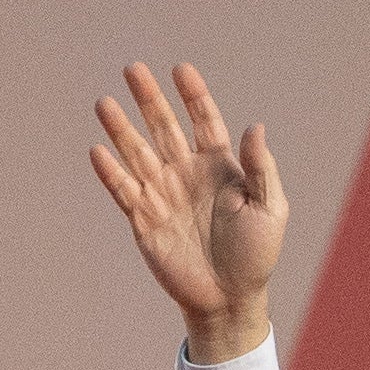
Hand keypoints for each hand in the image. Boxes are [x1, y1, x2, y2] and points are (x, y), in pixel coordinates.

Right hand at [88, 62, 285, 361]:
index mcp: (219, 166)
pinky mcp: (144, 220)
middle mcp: (186, 173)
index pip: (203, 120)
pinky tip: (99, 151)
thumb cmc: (256, 255)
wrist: (230, 300)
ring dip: (121, 128)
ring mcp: (163, 194)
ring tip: (104, 103)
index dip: (193, 95)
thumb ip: (262, 169)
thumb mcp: (270, 210)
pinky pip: (124, 191)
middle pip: (164, 127)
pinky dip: (111, 172)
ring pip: (137, 153)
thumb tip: (255, 127)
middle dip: (149, 99)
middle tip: (133, 69)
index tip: (181, 69)